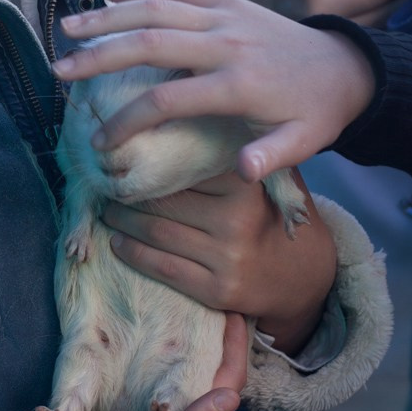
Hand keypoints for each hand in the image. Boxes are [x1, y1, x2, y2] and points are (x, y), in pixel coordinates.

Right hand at [52, 0, 376, 180]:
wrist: (345, 65)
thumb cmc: (315, 111)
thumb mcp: (306, 141)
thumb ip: (272, 156)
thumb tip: (240, 172)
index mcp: (239, 83)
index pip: (167, 99)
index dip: (128, 121)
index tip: (102, 141)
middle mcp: (226, 41)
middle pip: (150, 42)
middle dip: (100, 56)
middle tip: (61, 71)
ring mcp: (224, 13)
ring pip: (157, 6)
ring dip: (109, 15)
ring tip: (68, 27)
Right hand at [92, 312, 245, 410]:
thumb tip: (232, 396)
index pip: (229, 385)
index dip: (237, 349)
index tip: (236, 313)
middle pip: (214, 379)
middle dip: (219, 343)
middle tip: (212, 305)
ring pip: (188, 380)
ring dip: (194, 348)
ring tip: (188, 313)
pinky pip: (162, 384)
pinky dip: (166, 359)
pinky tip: (155, 341)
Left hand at [103, 170, 336, 355]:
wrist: (303, 276)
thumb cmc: (271, 215)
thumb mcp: (265, 176)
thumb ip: (236, 152)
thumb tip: (186, 121)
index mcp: (245, 186)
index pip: (183, 170)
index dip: (150, 164)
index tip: (125, 156)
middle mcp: (236, 221)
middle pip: (166, 202)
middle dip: (130, 194)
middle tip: (108, 185)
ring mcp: (226, 258)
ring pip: (158, 234)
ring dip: (124, 222)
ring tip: (109, 210)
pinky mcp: (216, 289)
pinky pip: (163, 268)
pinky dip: (133, 253)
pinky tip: (118, 242)